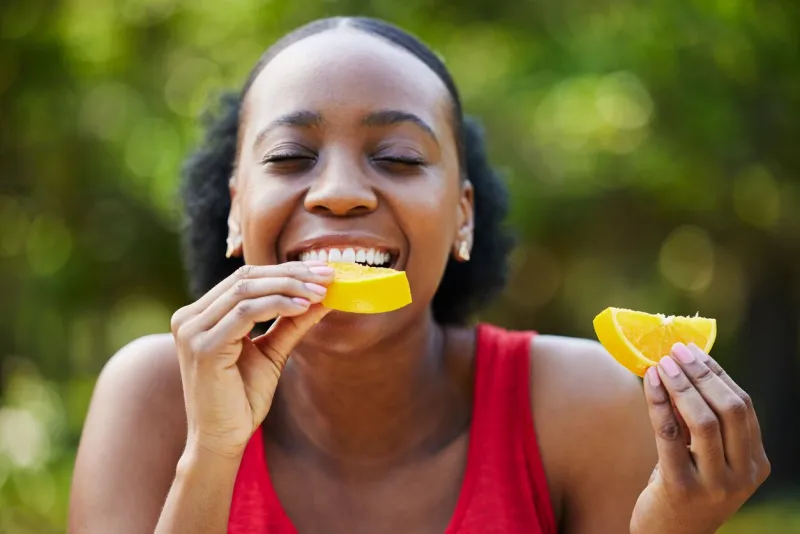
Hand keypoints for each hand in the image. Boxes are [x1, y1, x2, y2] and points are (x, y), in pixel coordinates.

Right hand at [169, 262, 333, 458]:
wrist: (222, 440)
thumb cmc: (242, 398)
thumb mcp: (272, 351)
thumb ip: (292, 321)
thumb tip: (324, 294)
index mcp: (200, 315)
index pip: (245, 278)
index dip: (285, 270)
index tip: (322, 271)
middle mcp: (189, 318)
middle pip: (245, 278)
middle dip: (291, 273)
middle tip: (328, 275)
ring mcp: (192, 331)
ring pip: (246, 290)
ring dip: (289, 286)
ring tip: (321, 291)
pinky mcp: (203, 348)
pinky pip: (244, 313)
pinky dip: (277, 305)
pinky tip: (304, 307)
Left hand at [630, 343, 770, 533]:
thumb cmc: (684, 486)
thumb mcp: (703, 456)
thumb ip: (701, 421)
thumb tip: (682, 365)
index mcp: (756, 463)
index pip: (743, 406)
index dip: (717, 374)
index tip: (693, 350)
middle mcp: (742, 475)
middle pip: (729, 409)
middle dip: (701, 374)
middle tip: (675, 350)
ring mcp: (715, 484)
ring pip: (703, 421)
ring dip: (680, 386)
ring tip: (660, 363)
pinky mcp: (681, 488)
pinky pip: (669, 436)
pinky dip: (658, 404)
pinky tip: (648, 383)